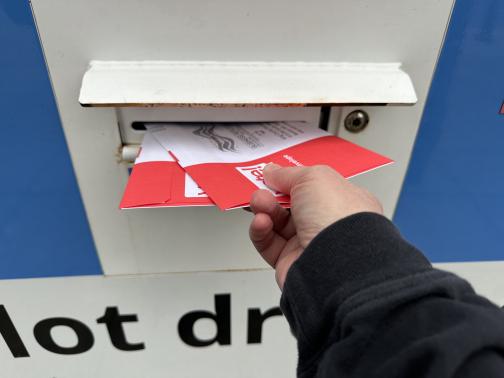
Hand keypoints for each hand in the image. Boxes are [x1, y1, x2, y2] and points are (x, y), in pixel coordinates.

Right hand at [249, 164, 382, 288]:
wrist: (336, 264)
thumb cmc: (338, 219)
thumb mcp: (313, 178)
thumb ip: (288, 173)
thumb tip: (272, 171)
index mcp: (343, 200)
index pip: (314, 186)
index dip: (292, 178)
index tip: (272, 172)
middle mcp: (327, 223)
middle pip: (291, 204)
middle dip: (272, 193)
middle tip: (261, 187)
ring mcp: (309, 244)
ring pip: (276, 223)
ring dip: (264, 209)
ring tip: (259, 203)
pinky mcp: (290, 262)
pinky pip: (268, 243)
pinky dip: (260, 231)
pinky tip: (261, 222)